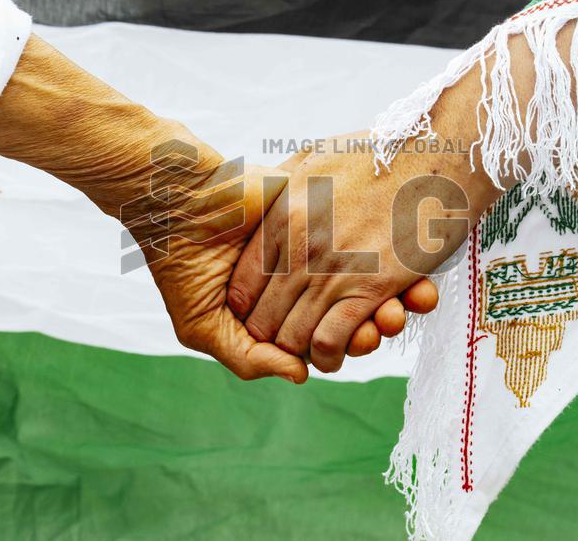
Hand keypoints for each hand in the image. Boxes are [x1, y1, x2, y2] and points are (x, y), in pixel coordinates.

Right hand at [0, 35, 436, 381]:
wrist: (174, 203)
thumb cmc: (182, 264)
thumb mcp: (202, 325)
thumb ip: (247, 357)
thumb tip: (301, 375)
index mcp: (278, 309)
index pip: (326, 333)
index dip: (350, 340)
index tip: (367, 339)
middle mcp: (301, 280)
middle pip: (353, 308)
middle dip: (376, 319)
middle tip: (387, 322)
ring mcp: (314, 246)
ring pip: (365, 275)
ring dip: (388, 290)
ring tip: (397, 299)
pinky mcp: (320, 212)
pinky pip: (362, 234)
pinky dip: (384, 250)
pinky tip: (403, 261)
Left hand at [227, 130, 497, 372]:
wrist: (441, 155)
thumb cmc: (381, 155)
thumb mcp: (314, 159)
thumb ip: (282, 186)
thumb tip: (261, 198)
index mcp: (283, 215)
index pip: (242, 285)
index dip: (246, 309)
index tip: (260, 316)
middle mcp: (301, 245)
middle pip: (262, 316)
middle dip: (269, 336)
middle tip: (281, 342)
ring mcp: (335, 268)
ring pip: (293, 335)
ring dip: (298, 351)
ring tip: (306, 353)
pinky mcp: (372, 286)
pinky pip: (330, 340)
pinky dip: (327, 356)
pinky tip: (332, 355)